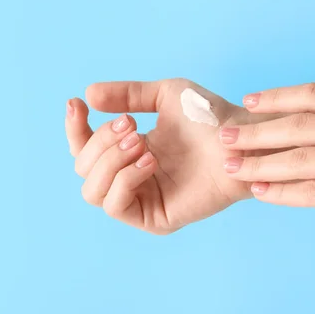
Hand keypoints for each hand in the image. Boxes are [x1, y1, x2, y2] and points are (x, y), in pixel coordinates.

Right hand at [65, 79, 259, 233]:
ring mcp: (143, 199)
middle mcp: (132, 177)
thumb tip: (87, 94)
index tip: (76, 104)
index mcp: (131, 151)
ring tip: (141, 142)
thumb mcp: (164, 95)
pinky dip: (124, 180)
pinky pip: (116, 206)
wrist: (240, 140)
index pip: (85, 148)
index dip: (74, 128)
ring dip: (109, 162)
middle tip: (130, 126)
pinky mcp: (156, 219)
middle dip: (100, 143)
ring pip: (92, 191)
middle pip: (83, 169)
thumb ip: (127, 94)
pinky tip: (149, 161)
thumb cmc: (210, 118)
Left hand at [219, 83, 314, 249]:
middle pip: (297, 125)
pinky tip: (261, 191)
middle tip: (225, 136)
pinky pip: (312, 192)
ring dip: (259, 162)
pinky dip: (282, 192)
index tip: (251, 102)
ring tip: (231, 165)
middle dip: (256, 131)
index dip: (278, 97)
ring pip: (298, 159)